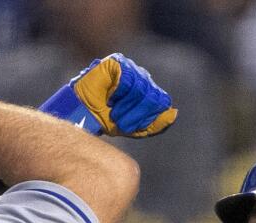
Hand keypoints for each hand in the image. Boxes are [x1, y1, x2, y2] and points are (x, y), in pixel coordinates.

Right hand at [42, 53, 175, 137]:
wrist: (82, 113)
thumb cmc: (105, 120)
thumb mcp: (133, 127)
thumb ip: (154, 123)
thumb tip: (174, 114)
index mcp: (148, 92)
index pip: (161, 102)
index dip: (147, 116)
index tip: (130, 127)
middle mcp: (142, 78)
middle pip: (153, 97)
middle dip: (136, 114)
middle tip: (120, 121)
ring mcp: (131, 68)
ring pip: (141, 89)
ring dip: (126, 106)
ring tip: (113, 110)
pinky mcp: (118, 62)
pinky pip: (128, 79)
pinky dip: (119, 93)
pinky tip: (110, 97)